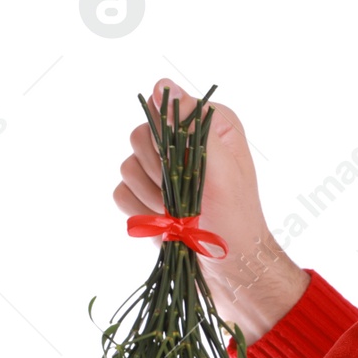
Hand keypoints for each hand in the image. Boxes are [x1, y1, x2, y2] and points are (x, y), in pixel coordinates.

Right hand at [114, 79, 307, 344]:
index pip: (162, 112)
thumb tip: (160, 85)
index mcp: (209, 126)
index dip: (167, 145)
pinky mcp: (152, 198)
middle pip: (139, 139)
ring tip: (179, 220)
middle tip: (184, 202)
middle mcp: (187, 144)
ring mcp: (167, 172)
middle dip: (158, 176)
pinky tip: (166, 228)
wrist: (231, 272)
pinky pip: (122, 194)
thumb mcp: (219, 168)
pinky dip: (141, 215)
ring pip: (127, 168)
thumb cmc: (235, 221)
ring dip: (151, 200)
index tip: (188, 171)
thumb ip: (188, 125)